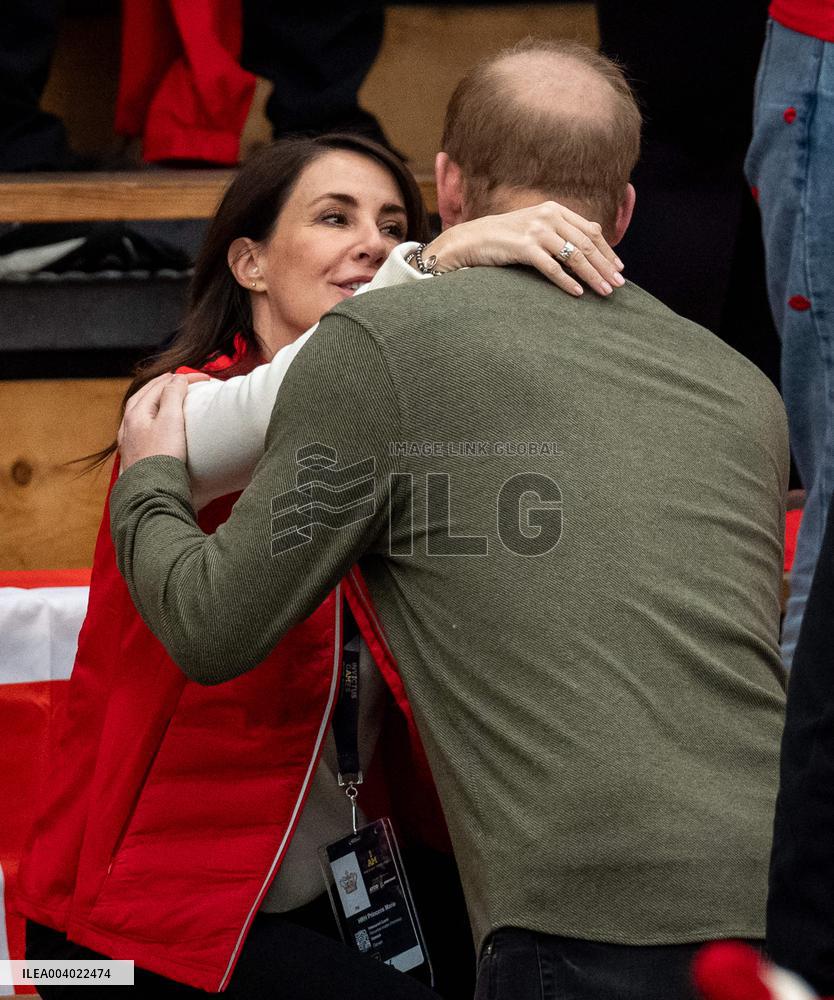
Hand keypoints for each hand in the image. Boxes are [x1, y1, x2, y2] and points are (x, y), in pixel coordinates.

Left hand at [118, 372, 210, 470]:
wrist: (151, 493)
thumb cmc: (162, 457)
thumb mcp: (171, 421)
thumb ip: (173, 395)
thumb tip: (177, 379)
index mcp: (136, 412)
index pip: (161, 385)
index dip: (183, 378)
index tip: (204, 379)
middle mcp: (129, 425)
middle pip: (146, 394)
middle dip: (166, 384)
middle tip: (184, 379)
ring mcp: (130, 441)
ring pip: (141, 410)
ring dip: (157, 399)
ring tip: (170, 396)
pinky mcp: (136, 455)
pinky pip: (142, 427)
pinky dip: (153, 416)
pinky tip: (158, 424)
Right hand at [422, 202, 624, 296]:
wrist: (472, 239)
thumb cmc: (505, 237)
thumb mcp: (535, 227)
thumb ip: (559, 231)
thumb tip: (588, 245)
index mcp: (555, 209)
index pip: (590, 231)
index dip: (608, 250)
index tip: (619, 268)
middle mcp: (548, 216)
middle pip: (586, 244)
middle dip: (605, 266)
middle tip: (619, 284)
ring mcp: (536, 231)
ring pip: (573, 256)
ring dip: (592, 276)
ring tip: (604, 291)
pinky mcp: (524, 247)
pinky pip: (552, 267)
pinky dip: (567, 282)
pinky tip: (578, 293)